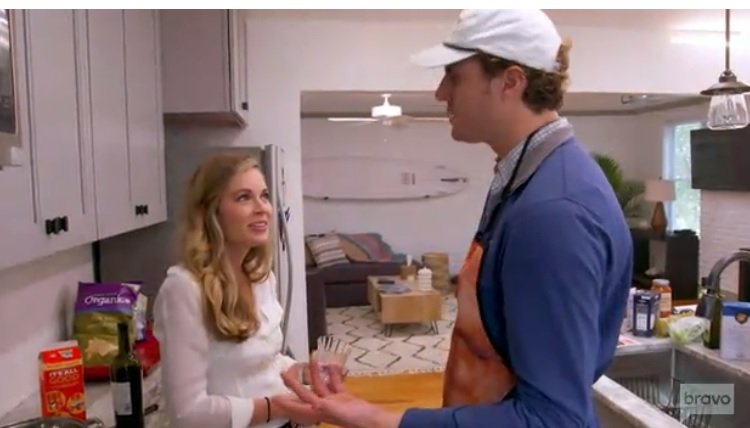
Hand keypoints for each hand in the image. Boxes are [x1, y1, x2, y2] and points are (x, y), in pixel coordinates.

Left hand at [276, 360, 401, 427]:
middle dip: (296, 383)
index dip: (287, 403)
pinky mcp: (344, 397)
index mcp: (320, 412)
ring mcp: (334, 402)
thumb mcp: (337, 411)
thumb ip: (324, 406)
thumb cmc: (356, 418)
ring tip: (313, 358)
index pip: (299, 407)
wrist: (374, 420)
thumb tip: (313, 402)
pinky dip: (333, 374)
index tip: (275, 398)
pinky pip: (335, 383)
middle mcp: (323, 407)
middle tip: (285, 372)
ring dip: (316, 373)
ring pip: (320, 385)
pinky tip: (333, 364)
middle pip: (305, 394)